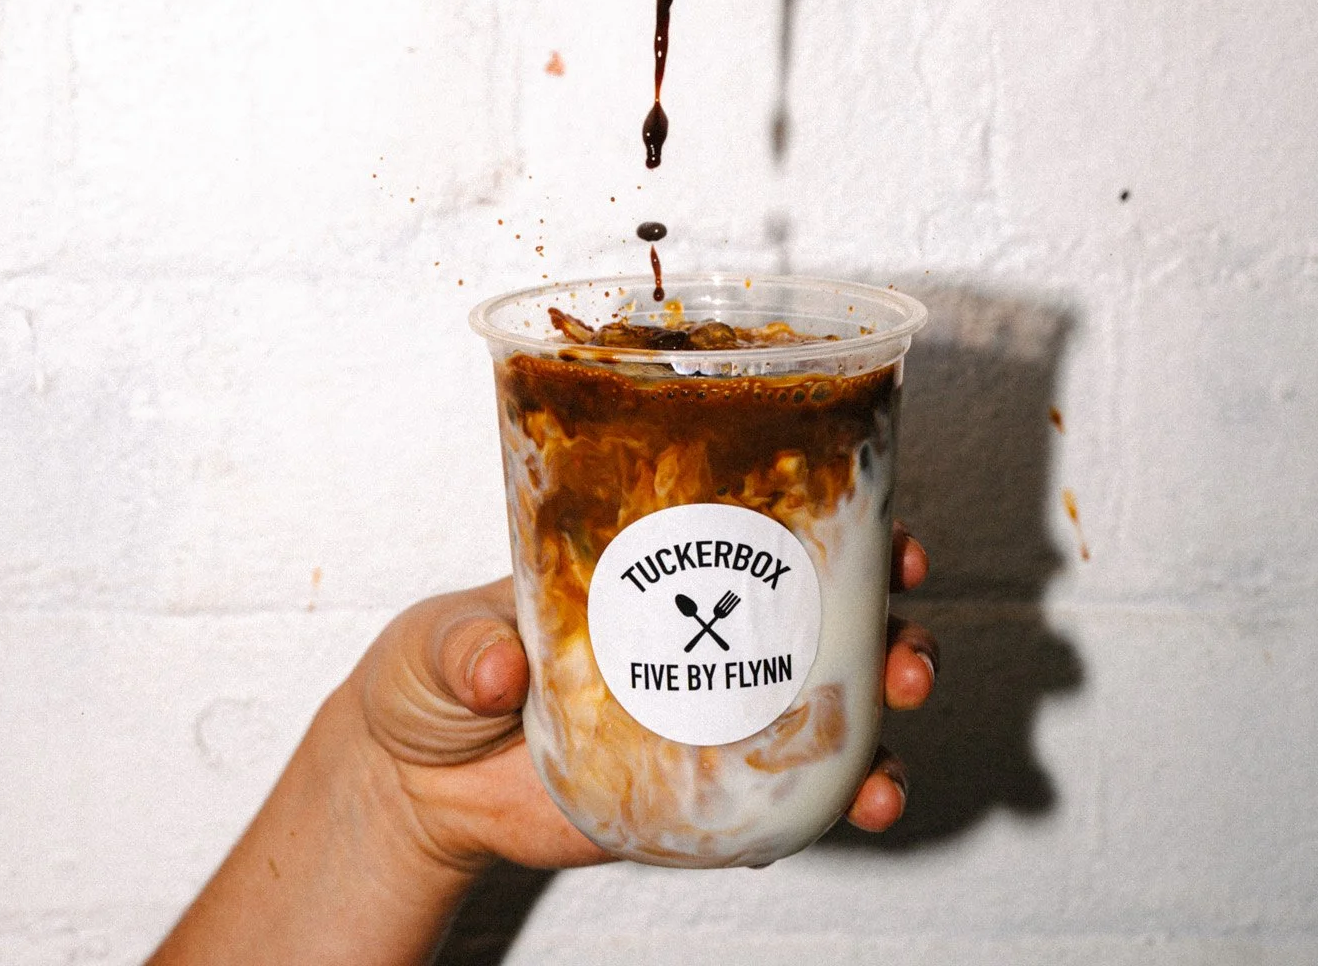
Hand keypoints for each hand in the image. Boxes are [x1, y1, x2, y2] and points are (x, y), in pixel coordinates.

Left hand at [149, 527, 936, 963]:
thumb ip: (466, 647)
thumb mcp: (437, 641)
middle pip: (821, 612)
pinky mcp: (694, 792)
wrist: (414, 785)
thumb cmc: (432, 673)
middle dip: (888, 619)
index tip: (887, 520)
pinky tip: (861, 802)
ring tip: (894, 735)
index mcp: (650, 562)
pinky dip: (836, 800)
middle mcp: (694, 630)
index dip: (839, 514)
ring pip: (822, 703)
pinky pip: (781, 796)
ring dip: (880, 712)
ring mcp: (703, 713)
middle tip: (904, 638)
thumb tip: (504, 664)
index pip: (758, 522)